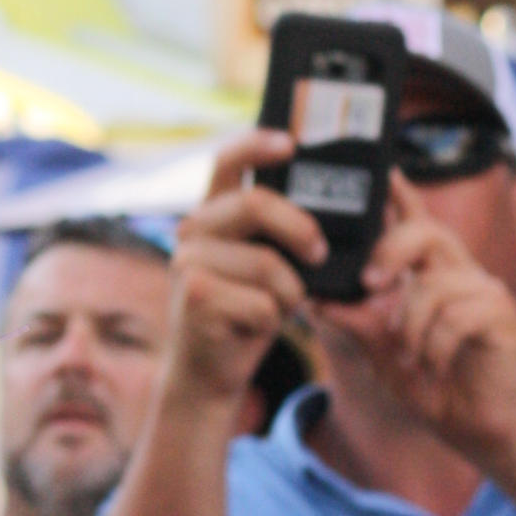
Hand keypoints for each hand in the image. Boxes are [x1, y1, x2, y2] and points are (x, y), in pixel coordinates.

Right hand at [163, 137, 323, 414]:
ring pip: (268, 262)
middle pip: (256, 203)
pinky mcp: (196, 296)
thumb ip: (276, 237)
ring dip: (289, 292)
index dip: (258, 145)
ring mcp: (189, 261)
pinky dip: (274, 320)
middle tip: (318, 253)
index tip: (291, 143)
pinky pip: (263, 302)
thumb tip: (327, 221)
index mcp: (211, 214)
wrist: (206, 373)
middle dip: (300, 229)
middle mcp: (192, 230)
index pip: (228, 161)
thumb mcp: (262, 266)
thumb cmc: (244, 313)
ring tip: (277, 306)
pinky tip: (253, 327)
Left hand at [327, 181, 515, 469]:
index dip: (401, 193)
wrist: (479, 429)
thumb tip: (315, 298)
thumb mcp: (381, 352)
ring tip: (408, 356)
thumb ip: (355, 322)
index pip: (414, 219)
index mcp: (430, 271)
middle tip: (369, 284)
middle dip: (391, 251)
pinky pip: (458, 317)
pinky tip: (435, 368)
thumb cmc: (431, 384)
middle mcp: (459, 271)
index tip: (382, 170)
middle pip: (427, 231)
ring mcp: (484, 290)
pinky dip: (436, 347)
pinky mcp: (502, 314)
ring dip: (411, 325)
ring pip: (434, 284)